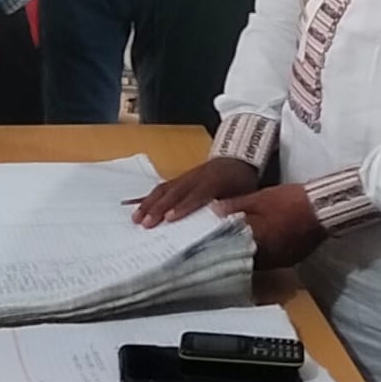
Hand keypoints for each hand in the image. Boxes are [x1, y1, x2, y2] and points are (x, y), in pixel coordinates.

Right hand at [133, 157, 259, 227]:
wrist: (237, 159)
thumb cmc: (241, 181)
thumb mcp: (244, 193)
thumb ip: (233, 206)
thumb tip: (223, 223)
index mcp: (214, 181)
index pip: (196, 195)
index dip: (183, 207)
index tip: (169, 218)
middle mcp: (195, 177)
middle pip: (174, 192)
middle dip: (158, 208)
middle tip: (146, 223)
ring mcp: (185, 176)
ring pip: (164, 188)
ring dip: (149, 203)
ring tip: (136, 218)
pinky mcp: (179, 178)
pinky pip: (162, 187)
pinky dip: (148, 198)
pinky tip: (137, 207)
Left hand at [217, 184, 326, 269]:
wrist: (324, 208)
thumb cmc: (289, 201)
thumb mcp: (258, 199)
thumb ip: (233, 207)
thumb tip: (211, 212)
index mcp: (255, 242)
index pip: (227, 250)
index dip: (215, 246)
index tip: (204, 242)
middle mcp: (266, 258)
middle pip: (240, 260)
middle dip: (228, 252)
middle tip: (216, 243)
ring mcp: (280, 262)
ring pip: (255, 262)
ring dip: (244, 255)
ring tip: (233, 244)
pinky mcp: (291, 260)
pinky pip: (269, 261)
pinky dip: (260, 255)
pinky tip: (257, 245)